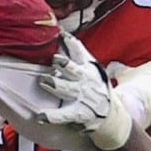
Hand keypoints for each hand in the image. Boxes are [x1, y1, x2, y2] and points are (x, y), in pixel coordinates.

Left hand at [35, 33, 131, 149]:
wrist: (109, 113)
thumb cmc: (95, 85)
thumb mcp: (91, 67)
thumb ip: (77, 51)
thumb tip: (63, 33)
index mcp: (87, 68)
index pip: (79, 53)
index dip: (71, 44)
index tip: (62, 36)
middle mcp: (85, 82)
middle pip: (73, 70)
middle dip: (63, 65)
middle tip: (54, 60)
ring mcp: (82, 98)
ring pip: (67, 90)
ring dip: (55, 85)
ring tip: (44, 81)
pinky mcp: (78, 114)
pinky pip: (63, 115)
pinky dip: (51, 116)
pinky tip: (40, 116)